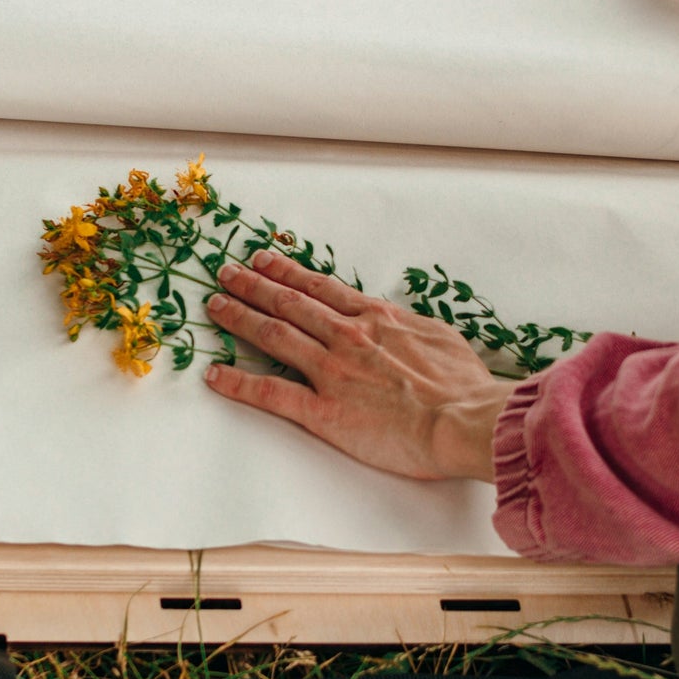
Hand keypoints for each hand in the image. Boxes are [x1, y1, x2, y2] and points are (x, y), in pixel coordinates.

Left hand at [203, 250, 519, 480]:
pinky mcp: (324, 410)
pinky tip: (215, 375)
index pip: (319, 287)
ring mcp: (331, 371)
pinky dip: (239, 382)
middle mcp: (347, 336)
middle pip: (289, 303)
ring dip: (239, 318)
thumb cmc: (462, 385)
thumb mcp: (438, 337)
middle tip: (225, 272)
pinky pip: (271, 392)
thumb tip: (399, 324)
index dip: (286, 272)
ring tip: (215, 306)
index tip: (263, 259)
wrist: (464, 418)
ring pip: (274, 335)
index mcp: (376, 318)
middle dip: (252, 285)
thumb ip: (408, 328)